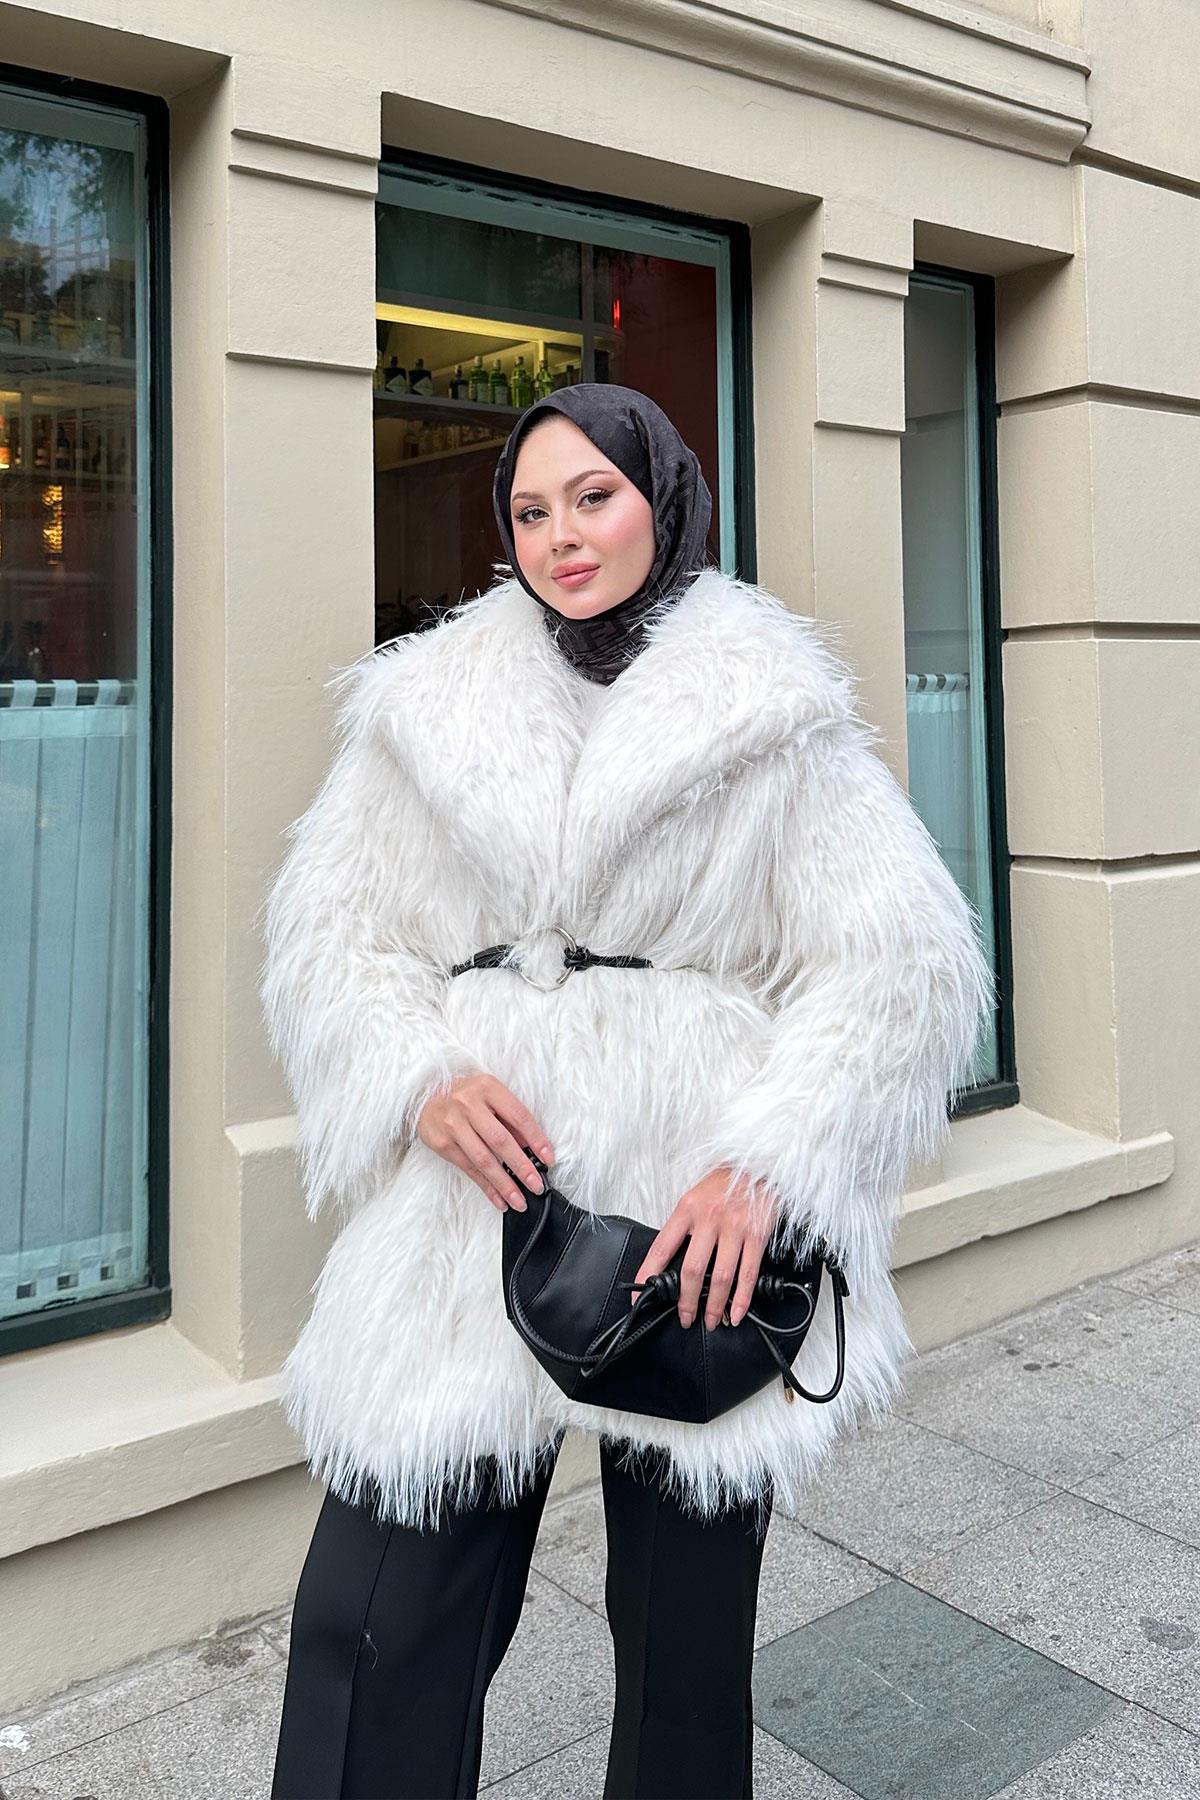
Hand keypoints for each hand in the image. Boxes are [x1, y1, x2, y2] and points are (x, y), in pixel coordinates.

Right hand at [417, 1073, 553, 1212]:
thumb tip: (532, 1148)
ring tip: (520, 1201)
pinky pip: (469, 1170)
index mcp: (487, 1087)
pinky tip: (499, 1199)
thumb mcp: (490, 1097)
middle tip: (537, 1185)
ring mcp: (453, 1124)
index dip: (536, 1139)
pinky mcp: (442, 1144)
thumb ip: (510, 1119)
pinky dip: (486, 1187)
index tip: (548, 1158)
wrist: (426, 1100)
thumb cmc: (467, 1098)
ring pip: (484, 1159)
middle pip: (500, 1140)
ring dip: (504, 1184)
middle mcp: (468, 1104)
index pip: (518, 1116)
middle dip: (521, 1166)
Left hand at [630, 1167, 777, 1329]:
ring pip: (721, 1277)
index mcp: (687, 1209)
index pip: (661, 1249)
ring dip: (714, 1306)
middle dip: (686, 1301)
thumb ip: (684, 1225)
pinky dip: (742, 1298)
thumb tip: (672, 1261)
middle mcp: (709, 1218)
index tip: (642, 1296)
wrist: (759, 1162)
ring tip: (711, 1320)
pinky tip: (736, 1312)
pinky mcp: (757, 1233)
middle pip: (693, 1270)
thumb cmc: (725, 1182)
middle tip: (685, 1318)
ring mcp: (735, 1227)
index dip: (649, 1276)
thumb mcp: (695, 1197)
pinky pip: (748, 1273)